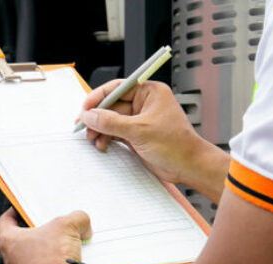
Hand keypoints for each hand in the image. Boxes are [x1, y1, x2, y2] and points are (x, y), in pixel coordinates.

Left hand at [0, 208, 92, 263]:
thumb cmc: (53, 261)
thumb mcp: (68, 226)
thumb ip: (76, 218)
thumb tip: (82, 223)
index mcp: (9, 241)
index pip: (5, 220)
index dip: (15, 211)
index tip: (23, 209)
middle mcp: (10, 261)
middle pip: (21, 240)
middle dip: (37, 232)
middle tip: (50, 226)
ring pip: (31, 258)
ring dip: (45, 251)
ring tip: (63, 245)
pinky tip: (67, 263)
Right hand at [80, 80, 215, 186]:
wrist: (188, 166)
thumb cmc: (176, 144)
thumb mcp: (139, 130)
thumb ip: (111, 122)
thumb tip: (90, 115)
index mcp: (150, 92)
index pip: (118, 88)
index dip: (99, 96)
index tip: (85, 108)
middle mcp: (144, 103)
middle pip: (112, 105)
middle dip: (97, 116)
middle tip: (84, 126)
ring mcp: (140, 120)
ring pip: (112, 120)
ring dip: (100, 129)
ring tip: (93, 138)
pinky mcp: (137, 135)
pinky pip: (116, 132)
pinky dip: (107, 138)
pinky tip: (102, 144)